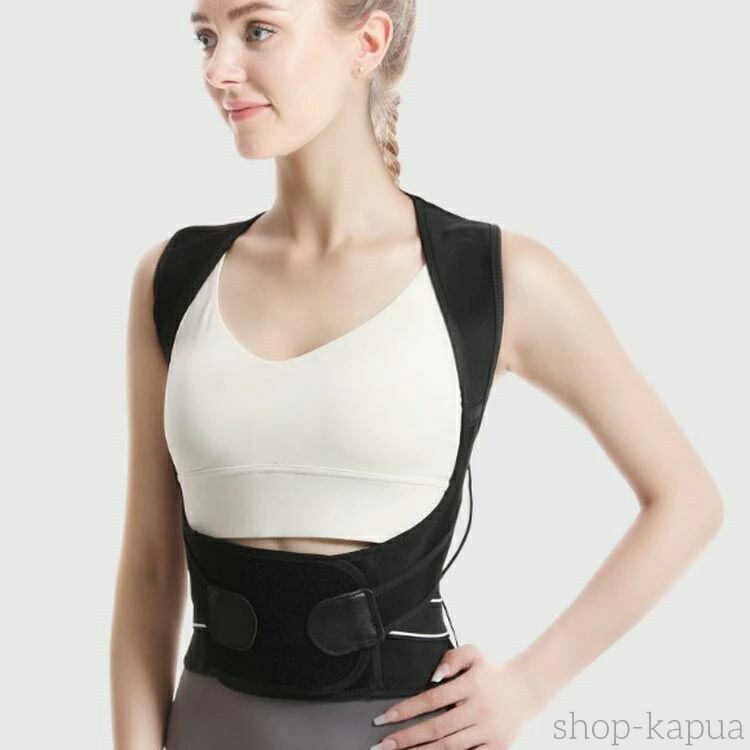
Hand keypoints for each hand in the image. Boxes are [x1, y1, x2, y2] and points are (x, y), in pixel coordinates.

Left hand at [369, 644, 541, 748]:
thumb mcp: (474, 653)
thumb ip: (451, 659)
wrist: (529, 687)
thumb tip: (433, 676)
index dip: (405, 710)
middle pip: (436, 728)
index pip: (431, 700)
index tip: (384, 719)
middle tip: (382, 746)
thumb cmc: (493, 670)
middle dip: (406, 739)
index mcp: (470, 686)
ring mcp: (488, 731)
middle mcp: (478, 709)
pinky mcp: (497, 747)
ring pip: (449, 748)